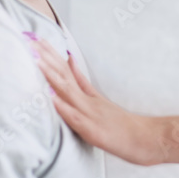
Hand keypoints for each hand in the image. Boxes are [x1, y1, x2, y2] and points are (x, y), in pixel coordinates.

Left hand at [32, 39, 159, 165]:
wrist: (147, 138)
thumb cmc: (122, 124)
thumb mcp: (99, 99)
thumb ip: (82, 82)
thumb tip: (69, 60)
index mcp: (87, 95)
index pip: (65, 70)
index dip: (50, 55)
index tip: (36, 39)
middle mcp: (87, 101)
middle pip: (64, 76)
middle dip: (46, 58)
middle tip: (31, 39)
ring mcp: (91, 114)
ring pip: (68, 92)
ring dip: (51, 76)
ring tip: (37, 60)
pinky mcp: (93, 131)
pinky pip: (76, 118)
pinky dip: (63, 107)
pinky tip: (51, 96)